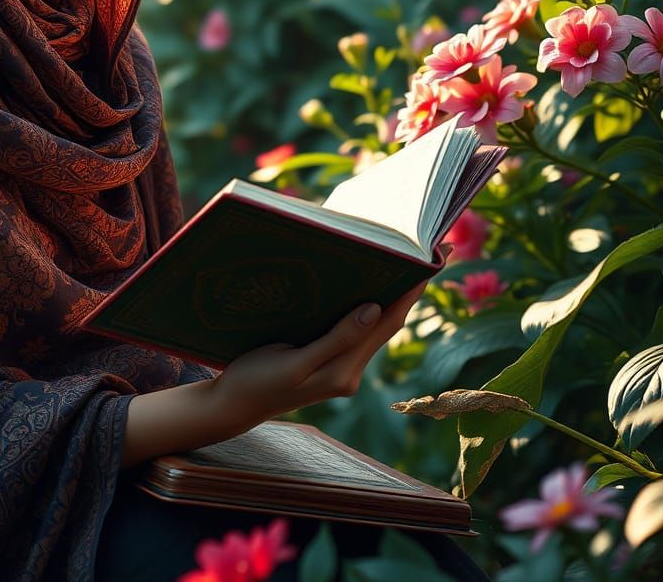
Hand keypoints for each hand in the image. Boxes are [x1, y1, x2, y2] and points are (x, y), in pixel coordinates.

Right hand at [207, 280, 427, 434]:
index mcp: (344, 371)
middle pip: (387, 325)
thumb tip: (374, 309)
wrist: (234, 406)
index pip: (386, 324)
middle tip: (426, 256)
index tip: (428, 264)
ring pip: (374, 329)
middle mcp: (350, 372)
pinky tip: (368, 293)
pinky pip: (356, 334)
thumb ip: (335, 339)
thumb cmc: (257, 381)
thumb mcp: (294, 361)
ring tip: (403, 266)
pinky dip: (367, 310)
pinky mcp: (330, 366)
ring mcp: (341, 371)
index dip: (409, 293)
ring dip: (390, 299)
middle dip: (407, 291)